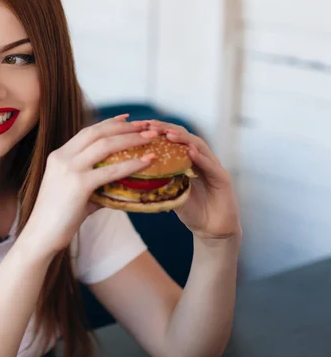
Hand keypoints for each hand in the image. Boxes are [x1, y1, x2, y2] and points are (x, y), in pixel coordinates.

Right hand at [21, 115, 156, 256]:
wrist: (41, 234)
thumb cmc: (59, 217)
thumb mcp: (74, 192)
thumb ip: (94, 182)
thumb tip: (120, 182)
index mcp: (59, 156)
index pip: (87, 132)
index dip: (109, 123)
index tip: (127, 119)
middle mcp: (63, 157)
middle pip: (98, 132)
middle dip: (124, 127)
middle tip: (145, 125)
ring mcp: (70, 169)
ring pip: (105, 145)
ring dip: (131, 139)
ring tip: (150, 138)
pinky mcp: (79, 184)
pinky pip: (111, 170)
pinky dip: (131, 164)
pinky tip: (147, 161)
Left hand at [134, 120, 240, 240]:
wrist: (211, 231)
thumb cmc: (191, 211)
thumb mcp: (170, 194)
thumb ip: (158, 183)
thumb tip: (132, 175)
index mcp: (188, 160)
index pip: (172, 140)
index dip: (158, 131)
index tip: (140, 126)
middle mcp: (202, 159)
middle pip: (185, 137)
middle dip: (168, 129)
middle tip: (151, 125)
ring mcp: (214, 167)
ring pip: (199, 147)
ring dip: (183, 139)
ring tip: (168, 134)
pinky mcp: (223, 179)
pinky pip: (211, 166)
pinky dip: (201, 158)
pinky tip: (190, 152)